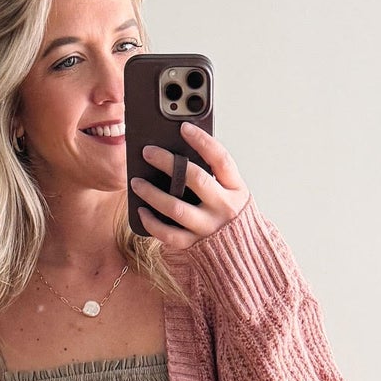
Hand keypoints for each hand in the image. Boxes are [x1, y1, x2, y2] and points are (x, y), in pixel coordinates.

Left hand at [130, 121, 250, 252]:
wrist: (244, 254)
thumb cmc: (232, 217)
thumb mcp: (233, 193)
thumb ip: (215, 175)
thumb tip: (180, 152)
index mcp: (236, 189)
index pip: (220, 159)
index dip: (202, 141)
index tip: (184, 127)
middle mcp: (224, 207)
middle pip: (195, 179)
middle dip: (168, 163)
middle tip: (148, 152)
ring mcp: (209, 228)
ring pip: (176, 208)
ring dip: (152, 193)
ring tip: (136, 183)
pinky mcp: (195, 245)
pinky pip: (169, 235)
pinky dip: (152, 223)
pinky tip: (141, 211)